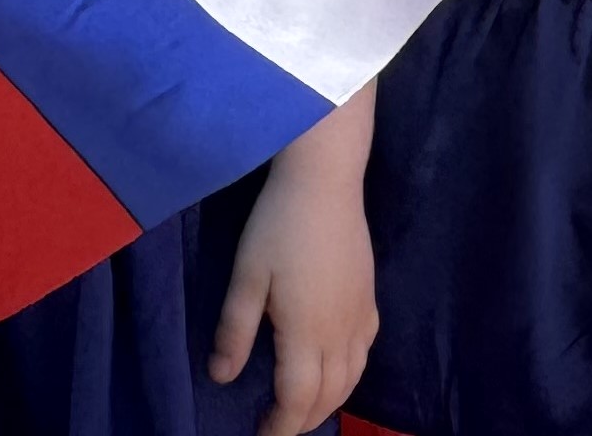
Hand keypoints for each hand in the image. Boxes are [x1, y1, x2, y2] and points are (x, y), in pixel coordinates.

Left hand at [213, 92, 377, 435]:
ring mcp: (361, 314)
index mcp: (307, 333)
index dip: (280, 425)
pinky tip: (338, 367)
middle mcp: (341, 332)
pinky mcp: (370, 295)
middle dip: (304, 420)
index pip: (297, 398)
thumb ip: (234, 331)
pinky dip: (351, 373)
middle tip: (279, 428)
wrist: (325, 180)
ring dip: (330, 401)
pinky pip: (366, 351)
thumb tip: (222, 377)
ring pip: (352, 376)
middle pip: (330, 395)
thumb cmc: (278, 225)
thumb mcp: (246, 277)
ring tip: (305, 409)